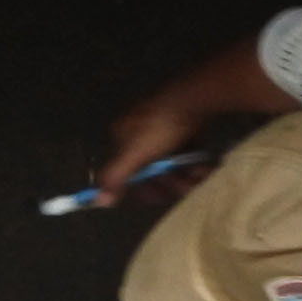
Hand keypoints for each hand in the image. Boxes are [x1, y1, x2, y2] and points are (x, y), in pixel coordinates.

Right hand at [91, 97, 215, 202]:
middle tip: (184, 189)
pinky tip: (204, 169)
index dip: (142, 188)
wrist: (194, 100)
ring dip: (185, 176)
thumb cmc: (161, 127)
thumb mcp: (134, 154)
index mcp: (122, 136)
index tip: (158, 198)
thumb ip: (114, 177)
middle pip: (151, 169)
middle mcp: (139, 132)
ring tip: (198, 178)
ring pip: (171, 163)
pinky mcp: (184, 127)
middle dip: (168, 183)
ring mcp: (163, 129)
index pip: (126, 170)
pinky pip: (185, 153)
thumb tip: (98, 200)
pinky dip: (193, 164)